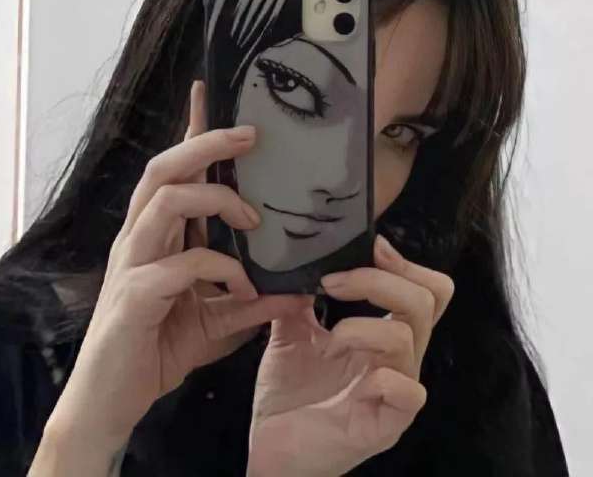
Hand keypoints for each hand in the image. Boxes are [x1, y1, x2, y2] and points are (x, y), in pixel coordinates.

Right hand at [43, 80, 308, 456]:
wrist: (112, 400)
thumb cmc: (158, 349)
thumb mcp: (217, 321)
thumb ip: (252, 301)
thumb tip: (300, 290)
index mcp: (157, 235)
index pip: (175, 172)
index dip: (192, 132)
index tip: (209, 95)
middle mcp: (140, 238)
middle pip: (164, 169)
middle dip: (205, 144)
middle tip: (250, 136)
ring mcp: (132, 262)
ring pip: (165, 199)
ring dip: (216, 200)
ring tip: (253, 220)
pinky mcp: (133, 293)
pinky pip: (182, 263)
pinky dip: (221, 268)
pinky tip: (243, 286)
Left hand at [247, 234, 454, 476]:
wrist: (270, 449)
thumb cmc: (289, 393)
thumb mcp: (290, 334)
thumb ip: (299, 299)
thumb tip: (301, 262)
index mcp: (382, 336)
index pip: (425, 291)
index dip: (405, 263)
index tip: (370, 247)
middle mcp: (398, 360)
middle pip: (426, 302)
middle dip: (379, 280)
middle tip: (335, 282)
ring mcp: (397, 393)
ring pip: (408, 338)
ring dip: (360, 328)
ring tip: (328, 340)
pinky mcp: (387, 426)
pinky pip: (407, 392)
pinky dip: (376, 374)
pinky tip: (341, 371)